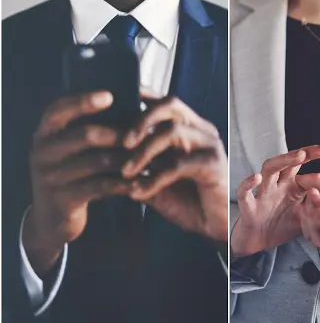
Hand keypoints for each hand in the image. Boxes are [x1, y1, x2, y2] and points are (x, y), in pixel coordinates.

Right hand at [24, 91, 132, 271]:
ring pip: (98, 161)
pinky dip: (124, 183)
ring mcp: (49, 176)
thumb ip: (88, 127)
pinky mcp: (62, 199)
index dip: (83, 101)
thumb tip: (127, 100)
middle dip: (120, 134)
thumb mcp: (71, 149)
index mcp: (44, 133)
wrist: (52, 218)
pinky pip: (100, 186)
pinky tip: (142, 182)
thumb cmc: (73, 173)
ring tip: (153, 158)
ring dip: (129, 159)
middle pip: (86, 135)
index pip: (58, 109)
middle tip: (148, 134)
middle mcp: (41, 152)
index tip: (110, 96)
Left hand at [120, 91, 229, 247]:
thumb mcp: (155, 177)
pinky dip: (154, 179)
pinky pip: (179, 165)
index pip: (162, 101)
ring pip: (173, 132)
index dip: (138, 97)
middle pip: (170, 104)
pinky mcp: (215, 166)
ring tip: (126, 171)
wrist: (214, 225)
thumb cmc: (186, 199)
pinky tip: (139, 192)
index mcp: (187, 127)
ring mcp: (210, 145)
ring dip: (144, 151)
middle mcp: (200, 130)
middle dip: (141, 119)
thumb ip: (137, 161)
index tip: (111, 107)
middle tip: (122, 141)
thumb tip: (101, 152)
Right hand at [231, 145, 319, 257]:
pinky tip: (256, 177)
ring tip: (298, 156)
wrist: (257, 245)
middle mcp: (277, 186)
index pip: (300, 166)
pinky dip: (247, 184)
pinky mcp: (248, 208)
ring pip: (268, 171)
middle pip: (285, 163)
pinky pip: (244, 194)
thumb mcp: (307, 213)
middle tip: (317, 150)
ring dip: (282, 162)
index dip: (310, 156)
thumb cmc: (280, 225)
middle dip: (300, 154)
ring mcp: (262, 195)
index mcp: (290, 186)